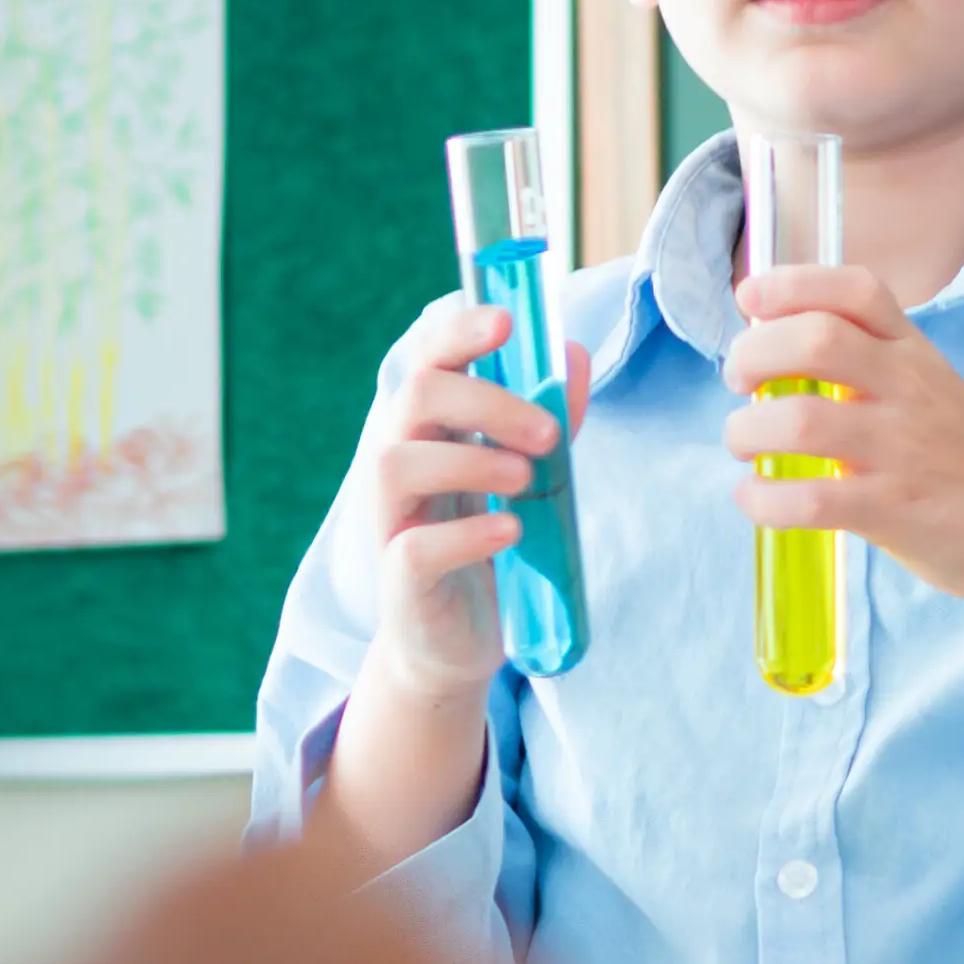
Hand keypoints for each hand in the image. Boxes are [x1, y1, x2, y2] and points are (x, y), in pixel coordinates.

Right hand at [323, 288, 560, 702]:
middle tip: (548, 434)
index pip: (426, 359)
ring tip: (526, 480)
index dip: (457, 331)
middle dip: (485, 402)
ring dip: (469, 460)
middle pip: (414, 397)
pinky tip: (509, 532)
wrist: (458, 641)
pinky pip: (412, 547)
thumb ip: (548, 417)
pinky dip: (466, 535)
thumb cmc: (489, 543)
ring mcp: (390, 520)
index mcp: (427, 428)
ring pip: (394, 462)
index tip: (506, 321)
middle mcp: (397, 461)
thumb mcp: (527, 474)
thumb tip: (573, 353)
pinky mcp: (400, 580)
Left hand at [716, 272, 963, 634]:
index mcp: (915, 354)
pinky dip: (764, 499)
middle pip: (817, 339)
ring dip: (747, 430)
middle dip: (754, 353)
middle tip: (740, 382)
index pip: (855, 289)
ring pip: (801, 421)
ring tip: (744, 443)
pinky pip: (812, 500)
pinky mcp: (895, 511)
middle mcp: (909, 390)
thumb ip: (870, 365)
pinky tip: (756, 497)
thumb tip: (773, 351)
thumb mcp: (931, 391)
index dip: (791, 282)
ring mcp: (903, 451)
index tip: (749, 297)